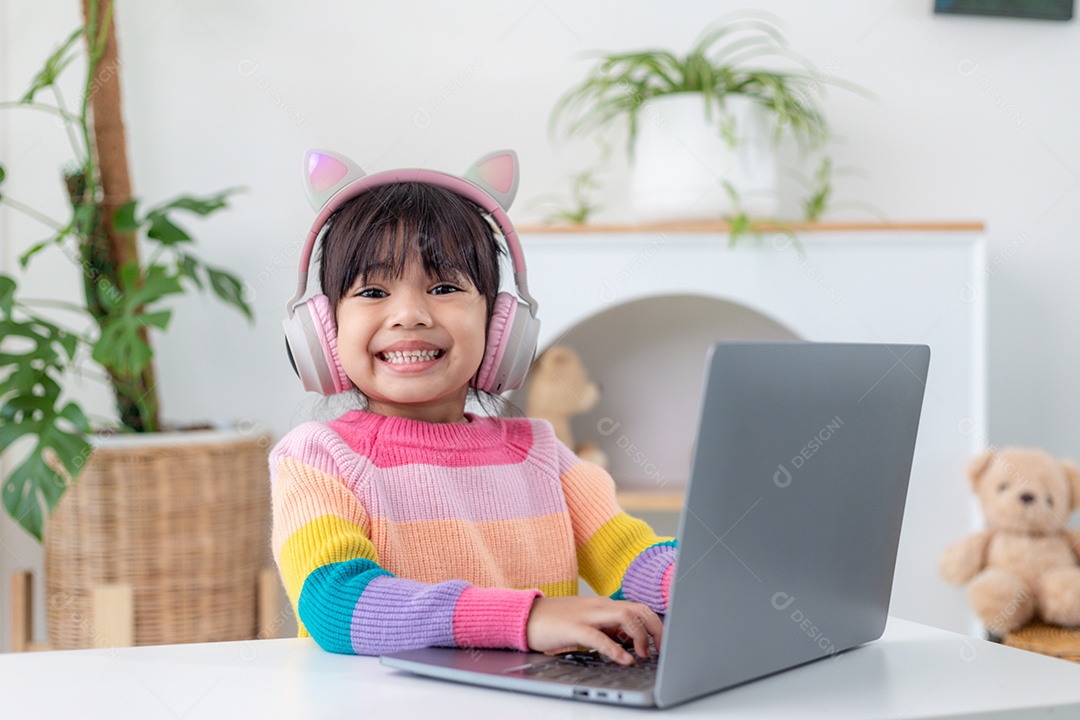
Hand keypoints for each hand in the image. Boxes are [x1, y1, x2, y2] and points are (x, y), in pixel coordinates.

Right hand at [525, 596, 662, 665]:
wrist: (526, 616)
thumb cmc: (557, 622)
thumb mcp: (588, 623)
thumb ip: (608, 629)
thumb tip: (630, 643)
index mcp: (604, 605)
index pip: (639, 608)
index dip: (656, 625)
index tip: (663, 643)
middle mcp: (600, 606)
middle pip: (639, 609)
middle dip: (656, 629)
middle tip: (660, 650)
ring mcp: (587, 614)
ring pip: (625, 616)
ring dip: (640, 636)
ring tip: (643, 655)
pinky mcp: (573, 627)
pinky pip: (599, 636)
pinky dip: (615, 649)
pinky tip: (624, 660)